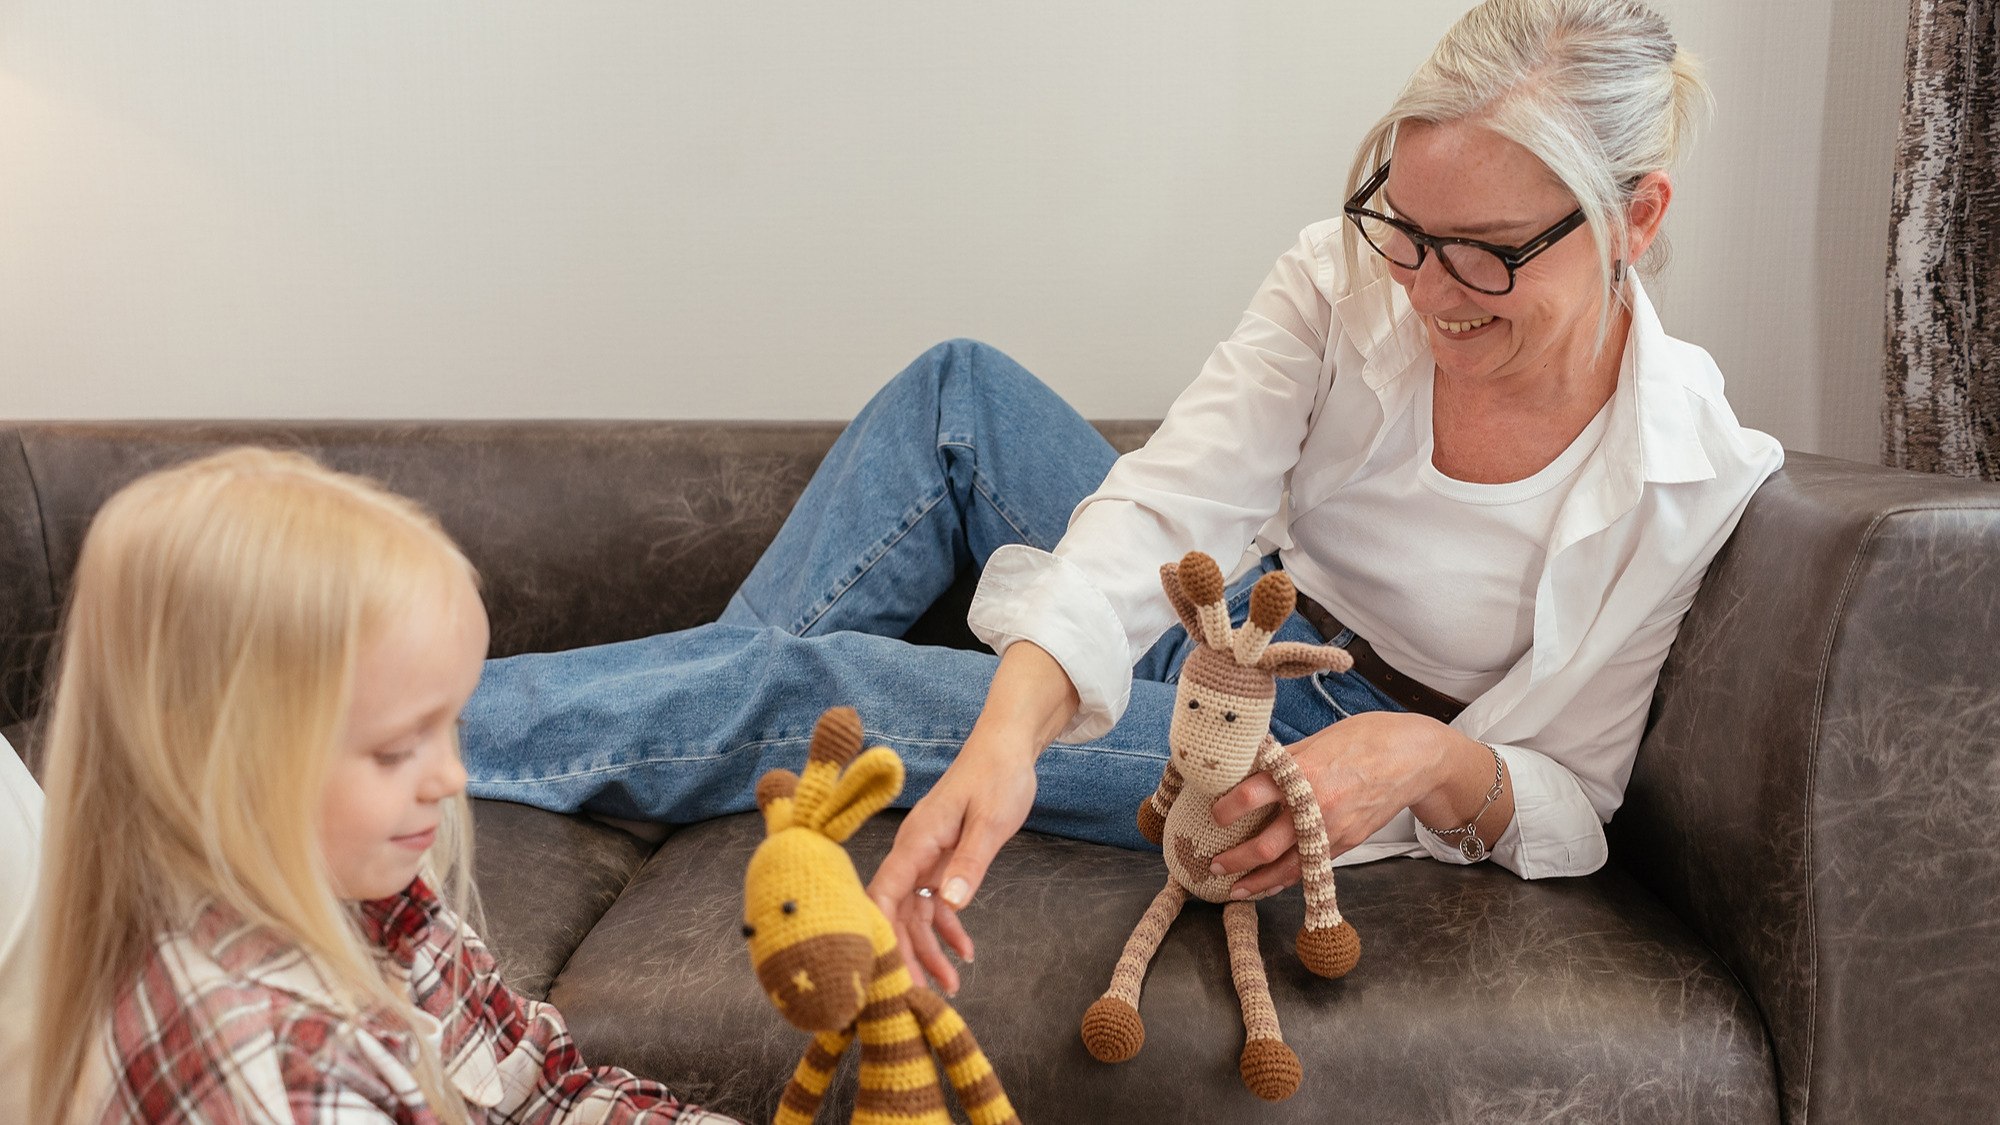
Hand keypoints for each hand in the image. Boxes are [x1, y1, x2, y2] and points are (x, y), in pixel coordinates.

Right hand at [865, 641, 1077, 995]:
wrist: (1006, 748)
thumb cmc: (998, 776)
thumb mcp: (992, 820)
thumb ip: (972, 862)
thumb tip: (951, 904)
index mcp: (916, 841)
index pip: (883, 894)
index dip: (877, 933)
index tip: (885, 970)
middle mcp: (913, 853)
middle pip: (895, 913)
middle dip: (904, 955)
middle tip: (919, 997)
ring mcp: (925, 859)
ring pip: (914, 914)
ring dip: (928, 950)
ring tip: (950, 987)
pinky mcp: (942, 862)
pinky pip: (935, 904)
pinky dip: (947, 929)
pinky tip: (965, 952)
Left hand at [1206, 711, 1459, 897]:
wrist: (1413, 758)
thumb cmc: (1364, 740)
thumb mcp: (1316, 742)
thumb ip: (1283, 762)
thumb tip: (1247, 772)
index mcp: (1301, 774)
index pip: (1250, 796)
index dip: (1226, 809)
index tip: (1214, 815)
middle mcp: (1315, 807)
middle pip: (1265, 846)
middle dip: (1235, 860)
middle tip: (1214, 864)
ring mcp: (1332, 831)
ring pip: (1288, 869)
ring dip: (1258, 882)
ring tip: (1235, 889)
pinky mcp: (1347, 844)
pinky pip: (1311, 868)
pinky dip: (1287, 879)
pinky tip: (1270, 885)